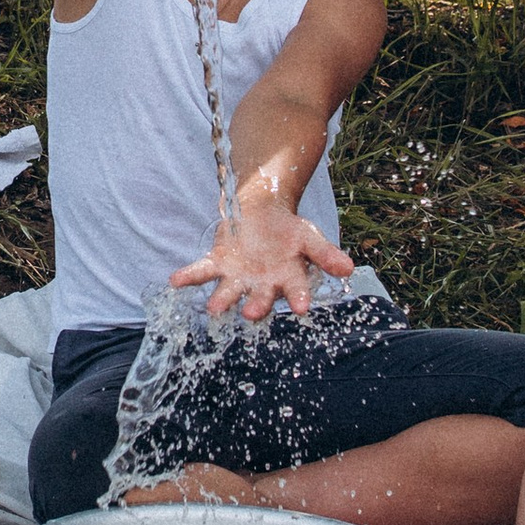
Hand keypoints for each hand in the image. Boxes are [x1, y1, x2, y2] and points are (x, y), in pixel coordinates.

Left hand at [170, 192, 353, 321]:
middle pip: (260, 298)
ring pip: (230, 292)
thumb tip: (349, 269)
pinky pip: (202, 272)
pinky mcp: (218, 264)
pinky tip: (175, 281)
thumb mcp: (309, 237)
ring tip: (214, 309)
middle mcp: (263, 285)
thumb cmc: (289, 230)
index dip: (298, 299)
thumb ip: (326, 254)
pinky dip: (188, 277)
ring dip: (222, 300)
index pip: (296, 291)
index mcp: (289, 279)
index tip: (302, 308)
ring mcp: (239, 278)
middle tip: (252, 313)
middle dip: (257, 306)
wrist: (263, 211)